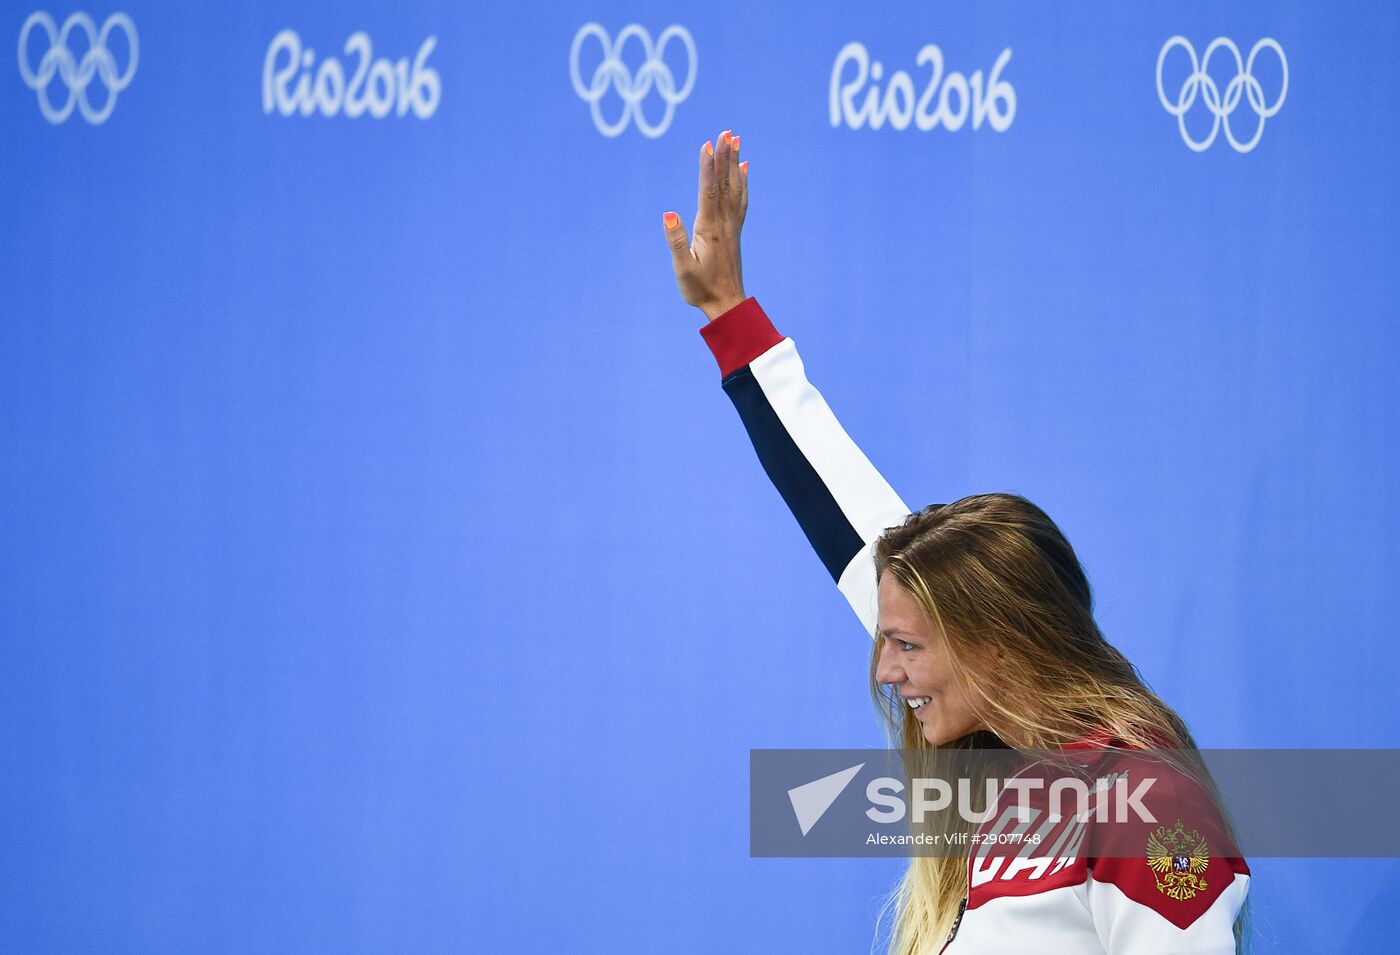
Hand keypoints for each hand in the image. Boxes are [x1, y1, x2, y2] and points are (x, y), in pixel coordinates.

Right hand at [662, 129, 748, 321]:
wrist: (727, 305)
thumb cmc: (701, 290)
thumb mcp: (683, 269)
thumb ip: (676, 241)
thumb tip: (668, 213)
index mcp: (708, 229)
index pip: (708, 191)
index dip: (708, 166)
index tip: (709, 143)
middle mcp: (723, 223)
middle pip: (724, 183)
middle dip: (724, 156)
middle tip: (727, 131)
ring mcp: (731, 226)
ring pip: (734, 188)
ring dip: (733, 162)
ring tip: (736, 140)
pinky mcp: (734, 232)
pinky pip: (740, 200)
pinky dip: (742, 181)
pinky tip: (743, 168)